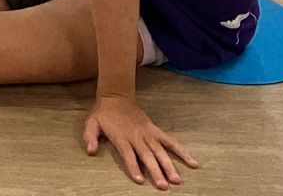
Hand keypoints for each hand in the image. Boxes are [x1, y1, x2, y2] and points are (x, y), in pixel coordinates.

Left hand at [83, 96, 197, 189]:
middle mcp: (137, 137)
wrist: (116, 97)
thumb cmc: (103, 114)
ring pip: (161, 151)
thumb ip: (90, 137)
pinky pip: (171, 141)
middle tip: (163, 186)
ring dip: (169, 166)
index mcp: (121, 137)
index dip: (133, 167)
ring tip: (177, 180)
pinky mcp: (156, 131)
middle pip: (147, 156)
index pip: (128, 154)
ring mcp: (148, 134)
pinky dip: (182, 152)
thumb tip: (90, 151)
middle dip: (155, 171)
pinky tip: (193, 163)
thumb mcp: (91, 123)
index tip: (139, 180)